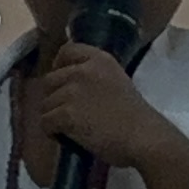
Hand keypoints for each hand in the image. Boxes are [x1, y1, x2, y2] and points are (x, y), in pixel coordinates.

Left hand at [32, 43, 178, 169]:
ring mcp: (73, 92)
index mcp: (99, 59)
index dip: (60, 66)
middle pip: (50, 80)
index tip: (64, 82)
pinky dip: (53, 133)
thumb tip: (71, 83)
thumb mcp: (117, 81)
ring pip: (45, 104)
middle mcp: (83, 70)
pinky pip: (45, 122)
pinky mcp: (66, 114)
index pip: (67, 51)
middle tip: (69, 112)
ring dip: (54, 117)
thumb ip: (95, 76)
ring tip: (71, 128)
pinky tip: (67, 137)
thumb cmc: (135, 116)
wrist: (143, 137)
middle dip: (55, 97)